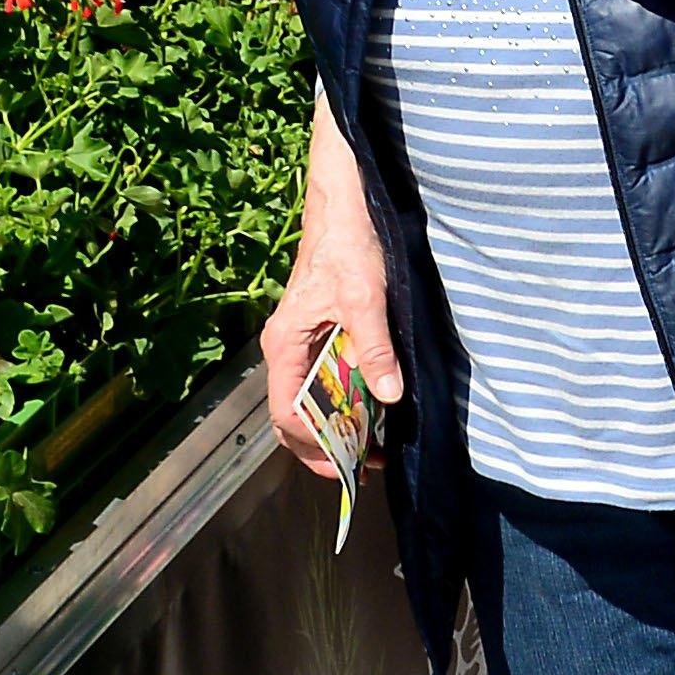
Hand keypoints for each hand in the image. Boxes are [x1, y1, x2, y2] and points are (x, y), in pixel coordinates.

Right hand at [259, 237, 401, 475]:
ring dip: (333, 426)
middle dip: (321, 446)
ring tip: (368, 447)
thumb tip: (388, 395)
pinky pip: (321, 380)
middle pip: (292, 415)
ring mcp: (299, 343)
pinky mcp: (317, 334)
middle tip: (360, 466)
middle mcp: (285, 349)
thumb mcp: (366, 298)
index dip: (312, 445)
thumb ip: (374, 347)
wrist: (346, 208)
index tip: (344, 464)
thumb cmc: (349, 246)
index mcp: (285, 345)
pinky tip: (369, 410)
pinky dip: (341, 402)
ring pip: (307, 400)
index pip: (287, 413)